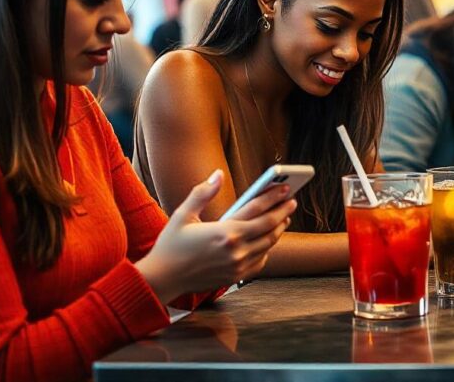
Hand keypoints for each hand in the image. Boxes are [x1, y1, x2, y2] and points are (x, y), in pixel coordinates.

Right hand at [136, 170, 296, 303]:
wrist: (162, 279)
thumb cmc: (171, 245)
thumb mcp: (183, 215)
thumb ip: (202, 193)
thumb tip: (218, 174)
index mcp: (225, 231)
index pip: (258, 210)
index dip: (274, 197)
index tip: (285, 189)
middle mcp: (236, 250)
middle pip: (269, 227)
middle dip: (283, 212)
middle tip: (290, 201)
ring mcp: (238, 265)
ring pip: (268, 245)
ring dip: (278, 230)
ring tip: (283, 218)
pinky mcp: (236, 277)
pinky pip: (260, 261)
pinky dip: (267, 249)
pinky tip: (267, 240)